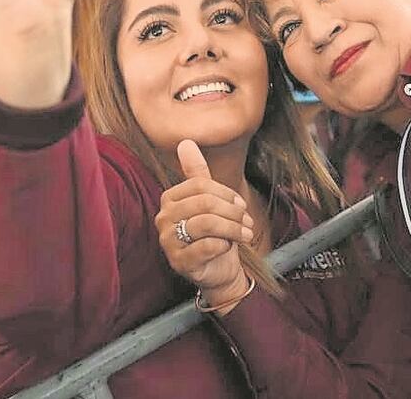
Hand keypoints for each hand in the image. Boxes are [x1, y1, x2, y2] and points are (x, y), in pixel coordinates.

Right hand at [155, 140, 253, 294]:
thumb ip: (197, 172)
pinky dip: (224, 245)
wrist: (218, 268)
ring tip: (245, 233)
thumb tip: (186, 142)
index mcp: (169, 199)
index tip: (241, 203)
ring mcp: (168, 241)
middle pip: (205, 203)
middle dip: (232, 211)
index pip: (201, 185)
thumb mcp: (210, 200)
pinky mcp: (178, 262)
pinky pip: (207, 247)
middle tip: (247, 220)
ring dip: (233, 228)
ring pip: (207, 223)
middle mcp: (163, 218)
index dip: (226, 193)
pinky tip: (228, 247)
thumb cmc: (214, 232)